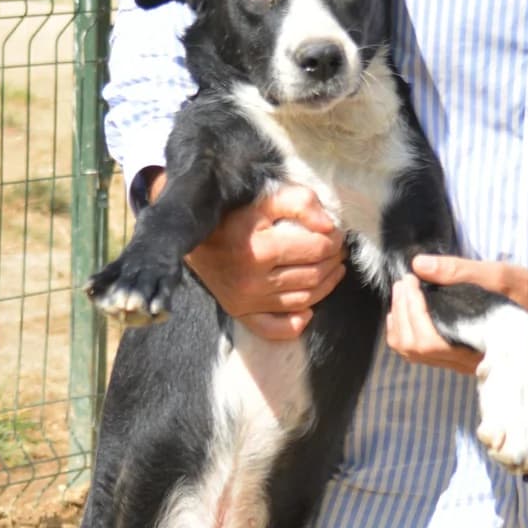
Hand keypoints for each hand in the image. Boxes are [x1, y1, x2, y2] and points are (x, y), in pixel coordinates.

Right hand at [148, 173, 346, 340]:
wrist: (190, 235)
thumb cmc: (231, 214)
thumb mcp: (263, 198)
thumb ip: (299, 202)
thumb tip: (329, 226)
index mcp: (260, 250)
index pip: (315, 249)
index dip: (334, 241)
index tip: (337, 233)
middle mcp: (253, 281)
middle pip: (312, 276)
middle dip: (332, 261)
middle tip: (337, 250)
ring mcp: (246, 301)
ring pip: (303, 301)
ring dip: (326, 286)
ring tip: (332, 269)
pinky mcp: (239, 312)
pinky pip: (274, 329)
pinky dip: (297, 323)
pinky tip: (308, 310)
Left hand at [386, 253, 527, 368]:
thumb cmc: (521, 289)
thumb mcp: (495, 274)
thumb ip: (457, 271)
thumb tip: (419, 265)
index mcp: (477, 347)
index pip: (429, 341)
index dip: (412, 310)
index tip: (411, 280)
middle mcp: (464, 361)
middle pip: (413, 348)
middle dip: (402, 312)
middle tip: (405, 282)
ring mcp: (456, 361)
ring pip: (410, 352)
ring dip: (399, 320)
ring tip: (404, 291)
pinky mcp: (452, 355)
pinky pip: (417, 350)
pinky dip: (404, 327)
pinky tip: (408, 305)